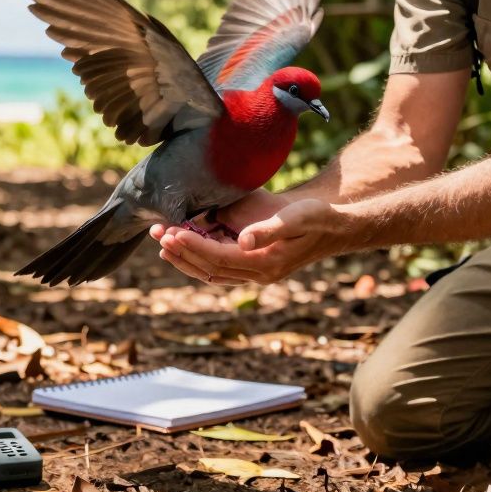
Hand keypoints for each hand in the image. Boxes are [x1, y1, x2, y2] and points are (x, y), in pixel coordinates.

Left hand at [148, 197, 346, 286]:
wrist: (333, 228)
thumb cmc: (316, 218)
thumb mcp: (296, 218)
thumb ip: (269, 229)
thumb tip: (242, 240)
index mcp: (265, 264)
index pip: (219, 258)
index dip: (193, 246)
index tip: (171, 232)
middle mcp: (257, 274)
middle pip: (209, 268)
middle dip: (181, 252)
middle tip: (157, 234)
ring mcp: (254, 272)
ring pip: (210, 271)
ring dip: (185, 258)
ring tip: (161, 243)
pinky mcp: (252, 264)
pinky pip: (218, 267)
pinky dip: (198, 258)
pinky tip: (184, 245)